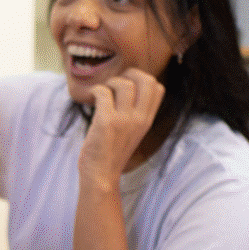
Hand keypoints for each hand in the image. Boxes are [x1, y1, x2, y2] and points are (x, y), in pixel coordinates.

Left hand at [79, 67, 164, 186]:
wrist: (101, 176)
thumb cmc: (111, 153)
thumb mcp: (131, 132)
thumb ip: (133, 114)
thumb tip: (126, 91)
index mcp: (147, 120)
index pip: (158, 87)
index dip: (142, 79)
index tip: (127, 84)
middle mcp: (140, 118)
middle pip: (147, 80)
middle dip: (129, 73)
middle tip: (114, 83)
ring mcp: (124, 120)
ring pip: (124, 84)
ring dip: (109, 82)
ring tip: (101, 92)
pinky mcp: (107, 122)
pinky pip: (103, 93)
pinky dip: (94, 91)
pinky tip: (90, 98)